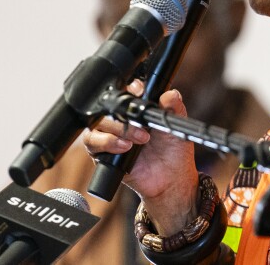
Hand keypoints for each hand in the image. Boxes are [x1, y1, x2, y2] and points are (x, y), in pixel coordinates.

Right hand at [84, 81, 198, 234]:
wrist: (170, 179)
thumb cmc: (173, 151)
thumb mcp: (176, 127)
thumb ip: (174, 108)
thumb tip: (170, 94)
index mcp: (137, 109)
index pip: (125, 90)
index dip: (129, 89)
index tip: (138, 92)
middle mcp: (121, 120)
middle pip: (108, 106)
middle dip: (124, 115)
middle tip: (143, 126)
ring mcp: (110, 135)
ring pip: (98, 123)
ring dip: (117, 130)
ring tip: (138, 140)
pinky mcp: (103, 152)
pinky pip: (92, 143)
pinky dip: (106, 143)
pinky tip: (124, 147)